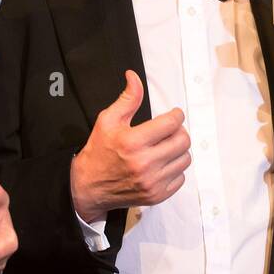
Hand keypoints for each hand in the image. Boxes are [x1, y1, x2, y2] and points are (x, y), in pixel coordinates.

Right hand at [71, 70, 191, 222]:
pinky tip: (162, 164)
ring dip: (179, 150)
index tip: (174, 115)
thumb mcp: (108, 120)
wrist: (88, 187)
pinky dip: (175, 169)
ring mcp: (152, 182)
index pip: (171, 123)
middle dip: (179, 131)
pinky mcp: (157, 196)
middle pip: (183, 141)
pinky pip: (180, 178)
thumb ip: (127, 98)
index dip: (176, 115)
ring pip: (185, 159)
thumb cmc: (98, 152)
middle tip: (170, 130)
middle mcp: (144, 163)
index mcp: (133, 142)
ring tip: (166, 146)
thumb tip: (134, 77)